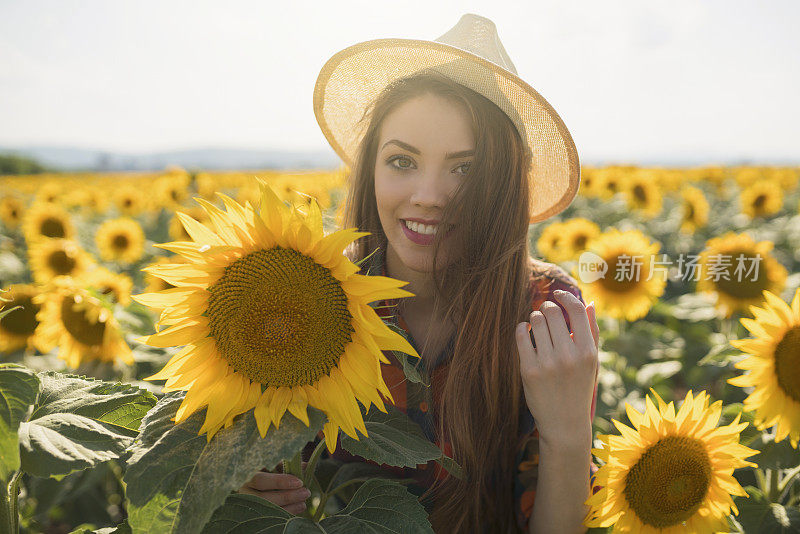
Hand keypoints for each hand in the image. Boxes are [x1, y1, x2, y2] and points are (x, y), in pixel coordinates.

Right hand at [238, 461, 310, 514]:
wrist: (253, 491)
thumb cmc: (266, 476)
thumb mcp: (273, 469)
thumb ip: (286, 467)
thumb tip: (305, 466)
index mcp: (247, 477)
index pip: (260, 480)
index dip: (280, 481)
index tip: (298, 482)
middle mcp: (244, 493)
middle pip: (263, 498)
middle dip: (287, 496)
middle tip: (305, 492)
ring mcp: (247, 507)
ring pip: (267, 511)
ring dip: (289, 507)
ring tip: (303, 503)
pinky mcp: (253, 518)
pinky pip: (270, 519)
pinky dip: (286, 514)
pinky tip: (298, 509)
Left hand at [515, 290, 598, 446]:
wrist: (564, 423)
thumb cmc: (579, 388)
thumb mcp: (592, 362)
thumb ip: (592, 332)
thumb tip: (590, 303)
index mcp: (588, 351)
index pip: (576, 310)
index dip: (565, 296)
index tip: (557, 294)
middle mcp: (569, 356)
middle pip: (553, 312)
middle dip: (546, 307)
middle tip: (544, 311)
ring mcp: (548, 363)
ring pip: (535, 321)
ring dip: (534, 317)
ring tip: (536, 324)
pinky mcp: (529, 370)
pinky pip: (521, 335)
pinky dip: (521, 328)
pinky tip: (525, 332)